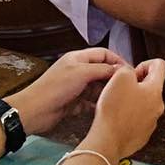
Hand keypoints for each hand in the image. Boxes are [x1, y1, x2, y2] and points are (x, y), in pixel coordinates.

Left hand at [10, 48, 124, 135]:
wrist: (35, 111)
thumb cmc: (57, 87)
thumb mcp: (82, 73)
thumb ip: (102, 69)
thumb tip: (121, 69)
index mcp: (79, 58)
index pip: (104, 54)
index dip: (117, 60)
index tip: (130, 72)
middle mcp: (78, 70)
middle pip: (101, 71)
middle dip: (113, 79)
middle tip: (126, 89)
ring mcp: (76, 87)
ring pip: (97, 88)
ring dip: (105, 93)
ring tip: (117, 100)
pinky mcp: (74, 103)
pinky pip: (90, 102)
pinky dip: (97, 105)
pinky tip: (104, 110)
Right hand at [83, 58, 164, 161]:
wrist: (108, 140)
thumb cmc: (114, 111)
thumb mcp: (120, 77)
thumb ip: (128, 69)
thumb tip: (130, 72)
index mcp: (155, 90)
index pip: (160, 66)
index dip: (144, 64)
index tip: (134, 72)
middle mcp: (157, 107)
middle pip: (151, 86)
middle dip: (136, 84)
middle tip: (121, 89)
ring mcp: (151, 122)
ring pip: (144, 103)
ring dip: (132, 100)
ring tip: (117, 104)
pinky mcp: (142, 134)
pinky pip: (138, 119)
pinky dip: (129, 116)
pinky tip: (117, 117)